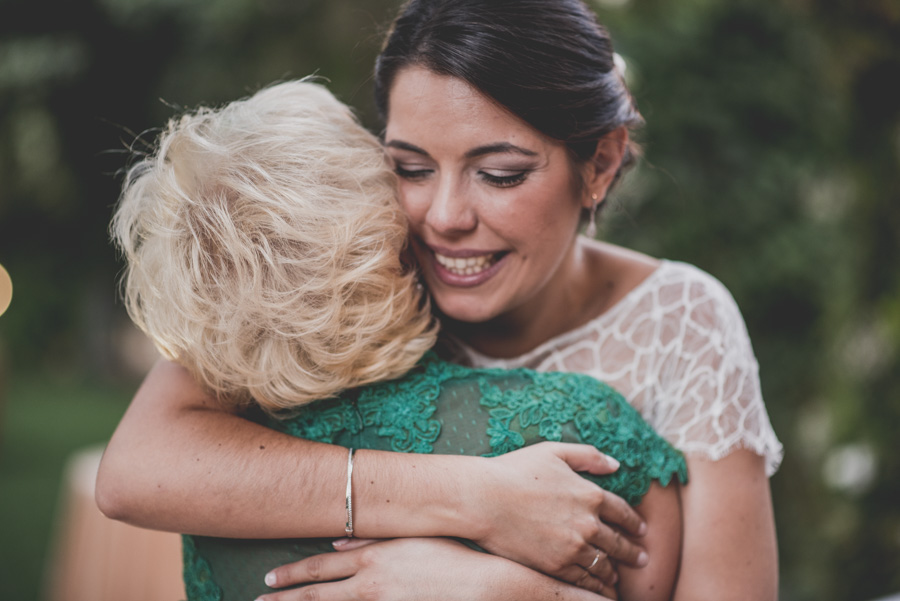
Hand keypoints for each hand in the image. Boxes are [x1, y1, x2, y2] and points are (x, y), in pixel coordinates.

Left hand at [259, 538, 611, 600]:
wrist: (482, 584)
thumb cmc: (450, 555)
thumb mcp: (410, 536)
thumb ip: (371, 538)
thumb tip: (338, 539)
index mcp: (371, 558)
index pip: (320, 566)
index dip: (292, 574)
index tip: (269, 581)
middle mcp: (369, 584)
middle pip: (317, 595)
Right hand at [471, 442, 647, 592]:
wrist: (485, 498)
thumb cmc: (515, 470)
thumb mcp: (553, 451)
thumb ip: (588, 456)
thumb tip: (616, 464)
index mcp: (591, 494)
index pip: (623, 512)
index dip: (635, 522)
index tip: (641, 530)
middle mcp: (588, 523)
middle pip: (619, 542)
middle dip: (633, 552)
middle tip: (642, 559)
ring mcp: (573, 547)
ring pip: (603, 564)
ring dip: (613, 571)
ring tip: (617, 576)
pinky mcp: (556, 566)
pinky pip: (584, 581)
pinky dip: (595, 586)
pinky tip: (599, 588)